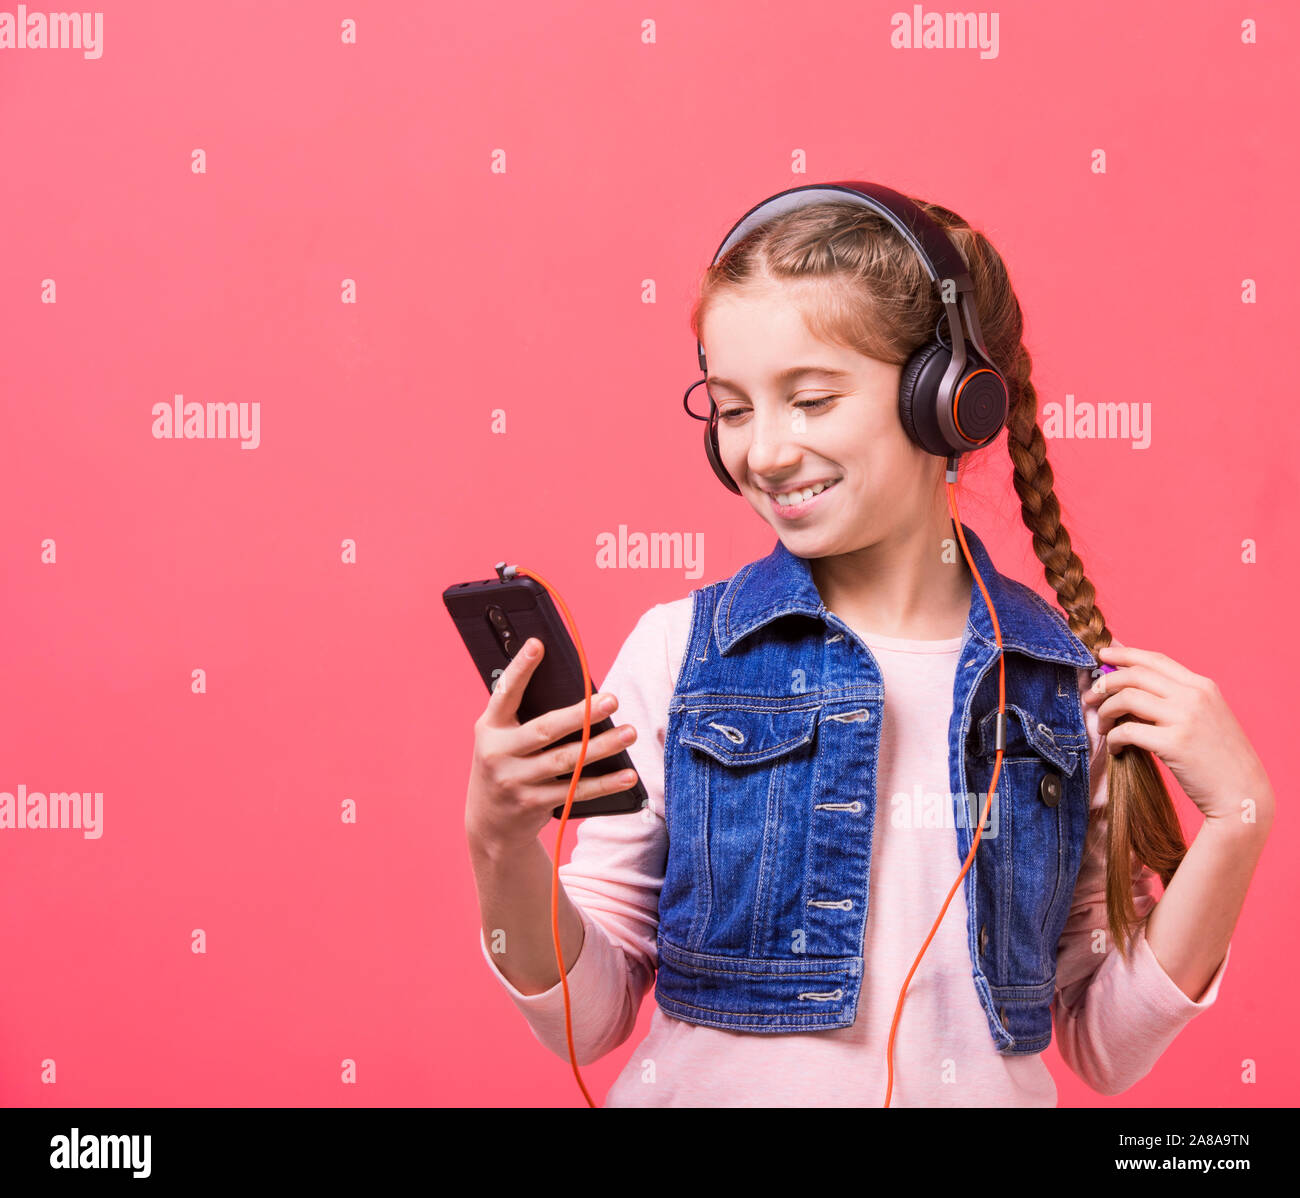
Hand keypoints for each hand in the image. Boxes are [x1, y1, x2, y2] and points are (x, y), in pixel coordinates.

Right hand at [464, 636, 640, 855]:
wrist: (489, 824)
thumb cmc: (506, 765)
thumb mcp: (502, 739)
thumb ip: (525, 717)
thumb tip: (578, 695)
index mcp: (489, 727)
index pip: (505, 692)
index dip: (520, 668)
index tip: (538, 644)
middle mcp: (498, 753)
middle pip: (545, 730)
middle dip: (581, 715)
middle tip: (613, 700)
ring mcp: (514, 781)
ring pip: (565, 761)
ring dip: (602, 747)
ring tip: (630, 733)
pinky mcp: (533, 804)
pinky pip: (574, 791)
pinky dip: (604, 784)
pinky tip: (627, 775)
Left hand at [1082, 642, 1273, 826]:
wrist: (1243, 793)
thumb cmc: (1220, 758)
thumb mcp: (1206, 716)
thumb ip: (1177, 699)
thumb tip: (1131, 690)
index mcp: (1202, 686)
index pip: (1155, 659)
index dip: (1125, 654)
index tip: (1102, 654)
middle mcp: (1194, 696)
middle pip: (1135, 675)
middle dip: (1105, 683)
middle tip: (1091, 697)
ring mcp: (1184, 718)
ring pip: (1126, 698)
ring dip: (1105, 711)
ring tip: (1102, 726)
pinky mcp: (1173, 743)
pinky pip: (1127, 730)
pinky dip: (1114, 737)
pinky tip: (1115, 747)